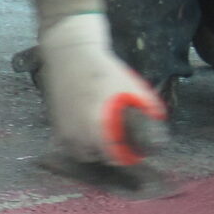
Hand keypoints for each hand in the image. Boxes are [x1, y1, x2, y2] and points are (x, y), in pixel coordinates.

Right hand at [36, 13, 167, 166]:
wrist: (70, 55)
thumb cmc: (102, 70)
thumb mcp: (131, 86)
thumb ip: (147, 107)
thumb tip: (158, 121)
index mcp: (96, 127)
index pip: (113, 157)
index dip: (127, 155)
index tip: (134, 149)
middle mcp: (77, 134)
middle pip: (98, 158)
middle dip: (111, 153)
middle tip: (121, 140)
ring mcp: (63, 131)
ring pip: (81, 154)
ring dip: (94, 150)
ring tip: (104, 135)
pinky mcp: (55, 126)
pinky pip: (69, 145)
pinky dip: (80, 142)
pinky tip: (89, 128)